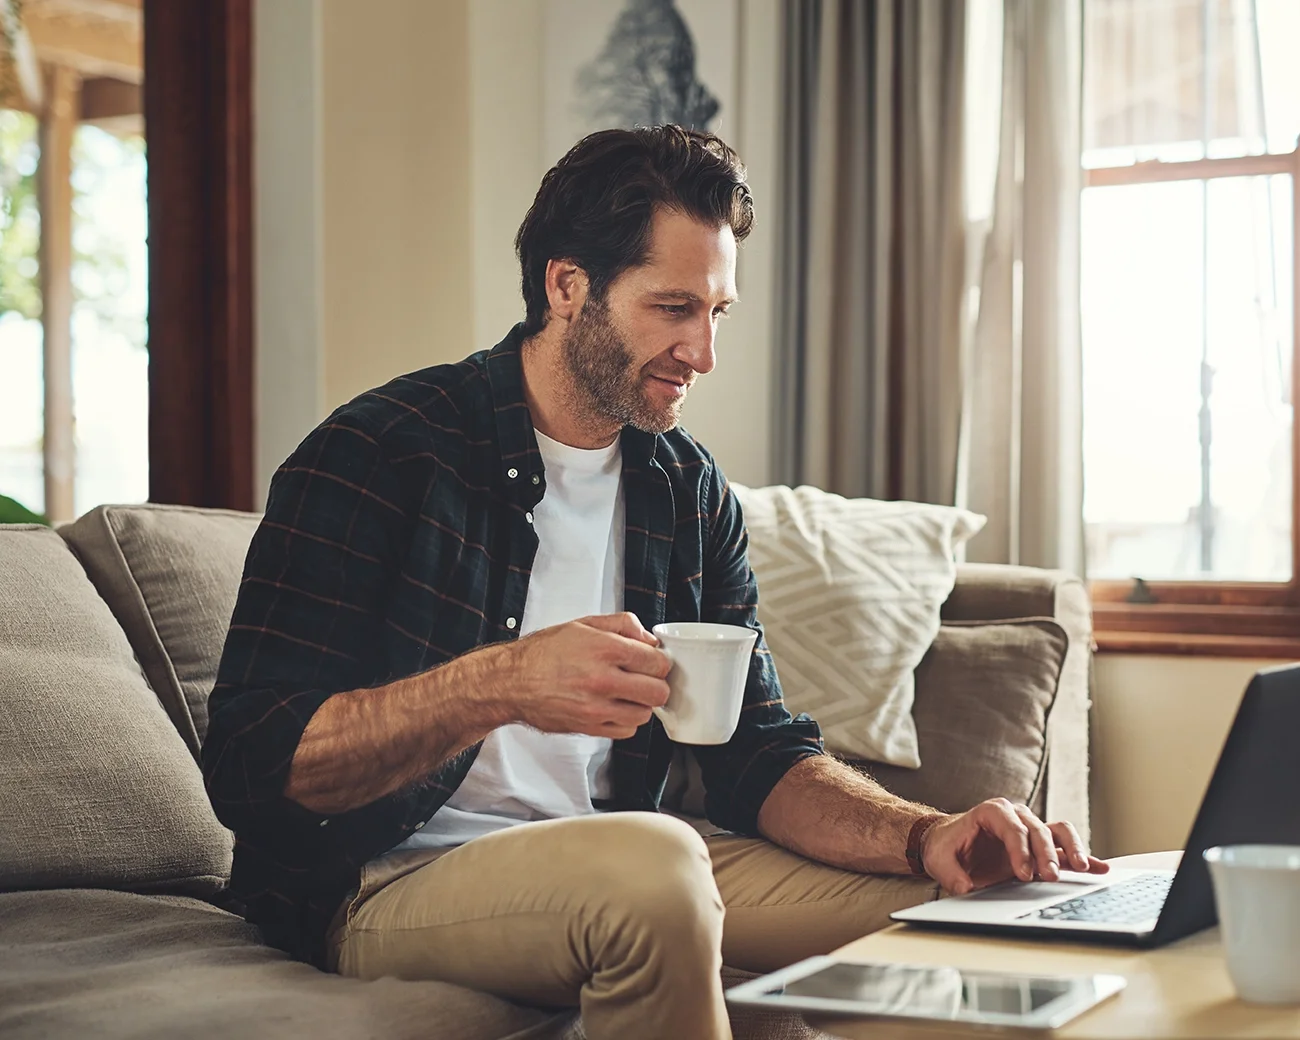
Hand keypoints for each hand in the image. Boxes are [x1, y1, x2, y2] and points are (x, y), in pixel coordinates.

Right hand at [504, 612, 671, 738]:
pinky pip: (626, 731)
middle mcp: (602, 680)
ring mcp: (596, 707)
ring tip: (628, 693)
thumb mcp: (583, 624)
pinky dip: (626, 720)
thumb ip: (622, 625)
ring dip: (641, 704)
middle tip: (646, 678)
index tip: (653, 661)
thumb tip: (648, 638)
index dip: (659, 661)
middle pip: (658, 692)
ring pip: (645, 714)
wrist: (512, 681)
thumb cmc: (543, 653)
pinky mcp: (589, 727)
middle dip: (656, 684)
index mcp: (604, 649)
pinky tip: (615, 707)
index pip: (657, 662)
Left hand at [920, 798, 1109, 894]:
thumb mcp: (940, 859)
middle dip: (1046, 854)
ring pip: (1058, 831)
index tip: (1023, 874)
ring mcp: (1031, 828)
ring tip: (1081, 869)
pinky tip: (1100, 868)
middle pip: (1038, 830)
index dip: (1020, 850)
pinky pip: (1066, 846)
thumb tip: (965, 888)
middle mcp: (1016, 815)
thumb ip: (951, 874)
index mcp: (991, 812)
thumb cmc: (947, 847)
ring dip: (1071, 849)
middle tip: (1049, 876)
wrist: (950, 843)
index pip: (1012, 827)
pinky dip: (1084, 856)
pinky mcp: (1041, 845)